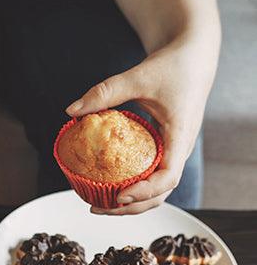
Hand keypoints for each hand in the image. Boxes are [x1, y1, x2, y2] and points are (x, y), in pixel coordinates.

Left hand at [65, 36, 217, 214]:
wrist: (193, 56)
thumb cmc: (174, 66)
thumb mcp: (138, 77)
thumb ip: (105, 93)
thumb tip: (71, 111)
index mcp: (181, 137)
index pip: (169, 176)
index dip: (145, 192)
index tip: (119, 196)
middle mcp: (179, 149)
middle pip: (161, 193)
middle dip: (131, 207)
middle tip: (97, 208)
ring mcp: (173, 151)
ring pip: (157, 188)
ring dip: (131, 202)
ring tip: (99, 204)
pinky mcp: (165, 148)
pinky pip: (150, 174)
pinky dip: (132, 185)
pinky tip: (107, 185)